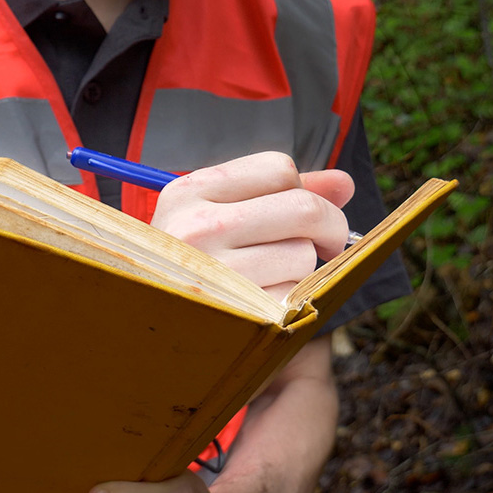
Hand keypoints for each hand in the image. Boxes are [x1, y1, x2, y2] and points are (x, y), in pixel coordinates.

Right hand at [150, 152, 354, 298]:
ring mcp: (215, 273)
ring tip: (271, 276)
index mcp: (187, 192)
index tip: (301, 213)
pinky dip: (289, 299)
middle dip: (330, 225)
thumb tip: (344, 183)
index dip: (301, 189)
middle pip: (304, 208)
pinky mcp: (235, 313)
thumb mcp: (215, 215)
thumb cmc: (191, 263)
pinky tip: (264, 302)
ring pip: (304, 254)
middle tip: (327, 243)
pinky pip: (294, 295)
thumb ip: (278, 194)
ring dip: (301, 268)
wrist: (148, 324)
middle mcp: (196, 228)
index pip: (279, 168)